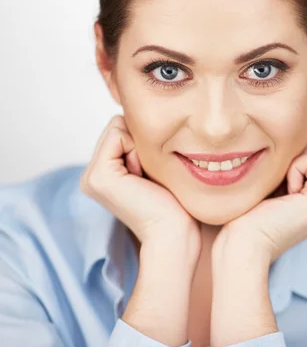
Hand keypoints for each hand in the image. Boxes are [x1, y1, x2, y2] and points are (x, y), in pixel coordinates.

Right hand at [80, 115, 199, 247]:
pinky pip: (119, 134)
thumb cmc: (174, 203)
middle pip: (118, 125)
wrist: (175, 232)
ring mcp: (91, 176)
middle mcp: (91, 175)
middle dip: (140, 143)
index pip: (120, 129)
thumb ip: (140, 145)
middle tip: (149, 176)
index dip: (143, 142)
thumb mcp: (154, 167)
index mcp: (103, 173)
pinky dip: (136, 150)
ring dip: (140, 147)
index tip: (151, 173)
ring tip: (146, 178)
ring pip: (118, 126)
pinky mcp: (99, 175)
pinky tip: (142, 177)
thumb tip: (138, 114)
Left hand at [214, 140, 306, 263]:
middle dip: (295, 160)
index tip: (277, 191)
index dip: (292, 160)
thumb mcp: (277, 182)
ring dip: (293, 165)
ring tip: (283, 195)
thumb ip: (295, 163)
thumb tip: (301, 134)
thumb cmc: (248, 214)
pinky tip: (285, 196)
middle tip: (280, 192)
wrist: (242, 244)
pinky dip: (293, 170)